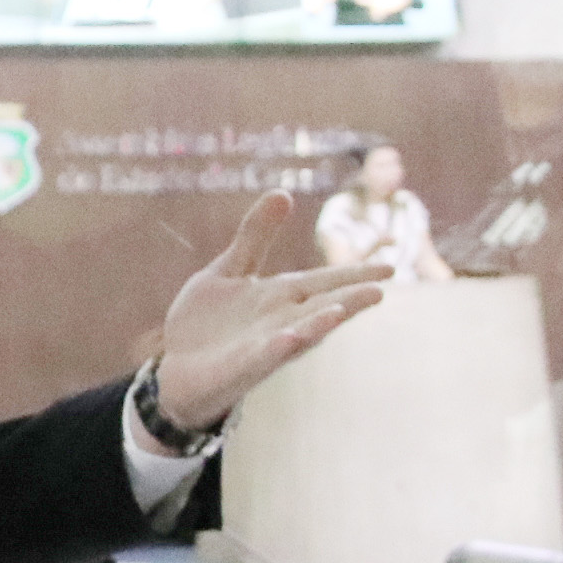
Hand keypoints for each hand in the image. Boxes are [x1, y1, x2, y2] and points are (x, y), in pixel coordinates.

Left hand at [147, 192, 390, 435]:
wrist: (172, 369)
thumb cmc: (206, 323)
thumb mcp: (229, 270)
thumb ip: (255, 236)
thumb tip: (283, 193)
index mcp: (280, 297)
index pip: (323, 282)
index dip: (353, 274)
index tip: (390, 268)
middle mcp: (280, 322)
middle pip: (320, 308)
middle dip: (348, 300)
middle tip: (380, 290)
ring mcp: (262, 347)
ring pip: (299, 335)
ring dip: (318, 324)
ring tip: (341, 311)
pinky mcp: (240, 368)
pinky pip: (263, 357)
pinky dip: (277, 348)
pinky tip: (290, 337)